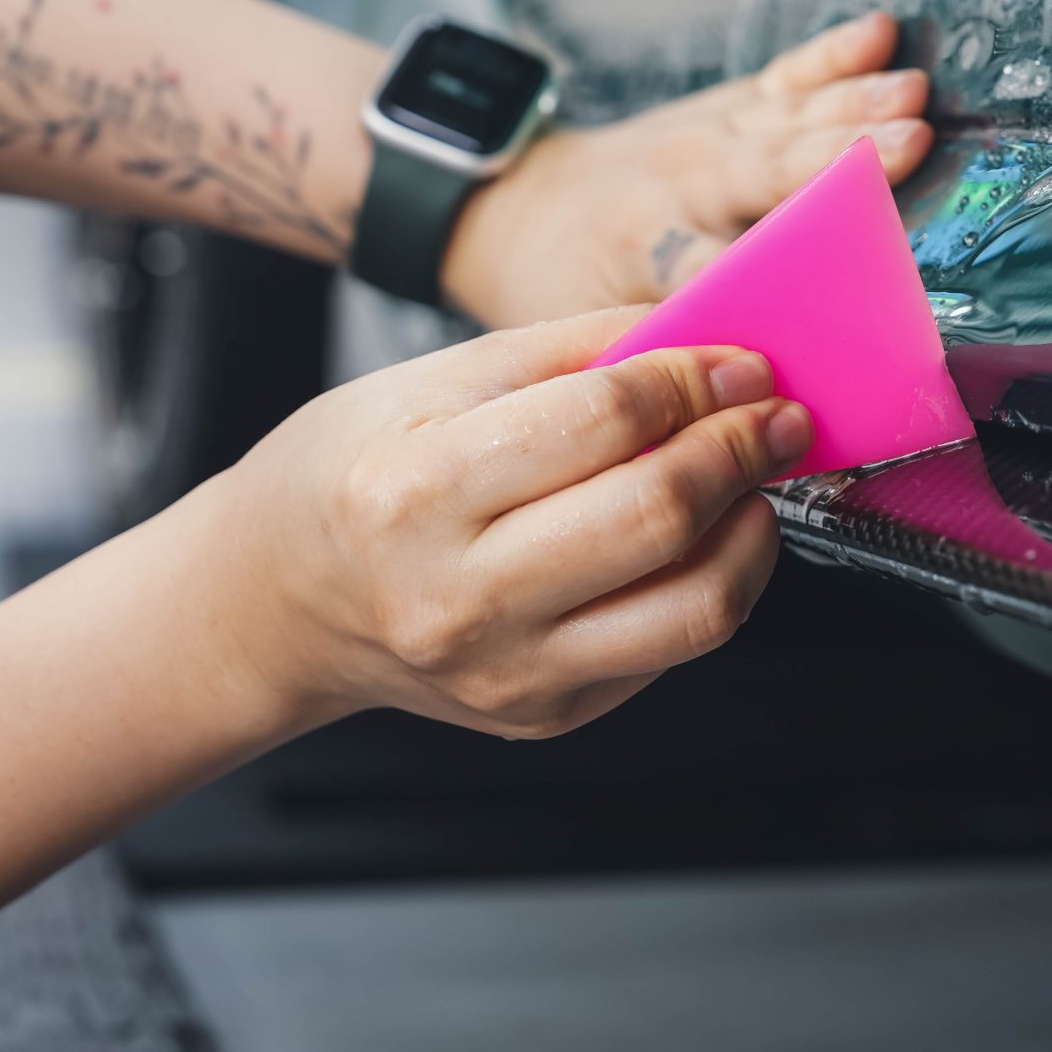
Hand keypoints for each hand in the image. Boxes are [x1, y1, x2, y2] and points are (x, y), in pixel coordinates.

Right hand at [193, 307, 810, 738]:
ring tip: (753, 479)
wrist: (278, 604)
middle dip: (739, 450)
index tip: (740, 363)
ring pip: (693, 607)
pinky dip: (712, 581)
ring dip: (752, 529)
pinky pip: (671, 647)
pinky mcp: (545, 713)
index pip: (600, 421)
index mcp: (413, 492)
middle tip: (773, 415)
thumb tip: (702, 338)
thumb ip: (573, 353)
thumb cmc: (350, 476)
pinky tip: (704, 534)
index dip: (694, 381)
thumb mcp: (431, 382)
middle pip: (655, 516)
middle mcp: (457, 598)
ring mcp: (505, 671)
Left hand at [440, 12, 931, 327]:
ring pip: (788, 120)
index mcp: (649, 251)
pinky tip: (879, 36)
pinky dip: (834, 56)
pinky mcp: (728, 109)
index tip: (840, 284)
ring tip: (911, 96)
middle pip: (770, 172)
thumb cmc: (566, 282)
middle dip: (837, 159)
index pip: (718, 265)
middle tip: (906, 147)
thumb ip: (669, 353)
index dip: (776, 273)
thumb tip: (751, 399)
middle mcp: (684, 185)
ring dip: (854, 106)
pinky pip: (788, 80)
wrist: (520, 209)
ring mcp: (708, 137)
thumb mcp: (592, 336)